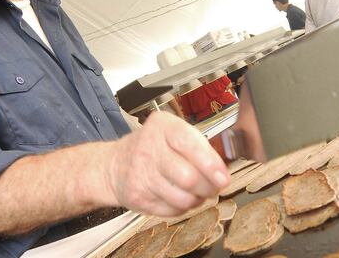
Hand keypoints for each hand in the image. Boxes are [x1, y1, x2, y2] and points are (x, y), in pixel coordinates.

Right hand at [105, 111, 229, 216]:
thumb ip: (200, 148)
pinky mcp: (137, 197)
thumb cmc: (154, 148)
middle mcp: (148, 148)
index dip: (210, 164)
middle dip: (208, 187)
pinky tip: (180, 198)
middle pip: (188, 177)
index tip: (223, 178)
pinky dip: (182, 208)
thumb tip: (222, 174)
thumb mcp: (174, 134)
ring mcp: (141, 174)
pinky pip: (171, 211)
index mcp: (162, 127)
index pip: (188, 144)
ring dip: (197, 200)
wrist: (114, 165)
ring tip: (197, 193)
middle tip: (214, 188)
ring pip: (182, 198)